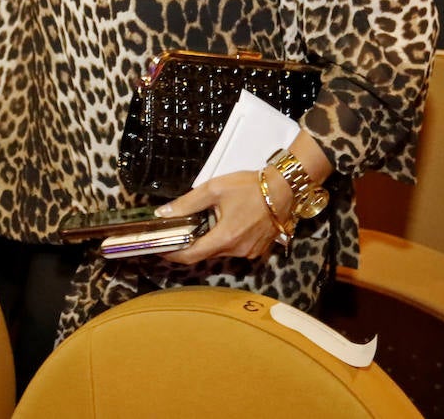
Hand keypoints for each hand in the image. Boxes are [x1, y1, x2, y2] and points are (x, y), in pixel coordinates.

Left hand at [153, 169, 284, 264]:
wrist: (283, 189)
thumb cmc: (249, 187)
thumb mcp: (214, 189)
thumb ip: (188, 203)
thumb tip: (164, 213)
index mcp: (225, 238)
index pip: (192, 255)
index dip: (173, 255)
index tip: (159, 249)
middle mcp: (238, 251)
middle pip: (205, 253)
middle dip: (189, 245)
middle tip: (175, 231)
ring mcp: (250, 252)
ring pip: (219, 251)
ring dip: (207, 241)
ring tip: (197, 225)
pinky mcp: (258, 249)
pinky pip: (233, 248)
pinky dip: (222, 240)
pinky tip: (219, 225)